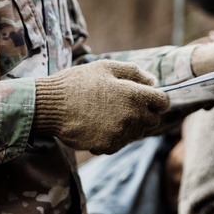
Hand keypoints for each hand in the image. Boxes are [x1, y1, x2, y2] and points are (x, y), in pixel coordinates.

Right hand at [33, 60, 168, 154]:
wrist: (51, 106)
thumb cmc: (78, 82)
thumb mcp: (106, 67)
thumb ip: (134, 73)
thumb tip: (153, 81)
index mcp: (134, 95)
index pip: (163, 102)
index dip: (158, 99)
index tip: (149, 97)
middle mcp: (132, 117)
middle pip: (152, 120)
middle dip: (145, 112)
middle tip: (126, 105)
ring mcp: (120, 134)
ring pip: (137, 133)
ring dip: (131, 125)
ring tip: (109, 114)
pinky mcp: (107, 146)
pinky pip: (120, 143)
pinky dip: (115, 136)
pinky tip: (100, 125)